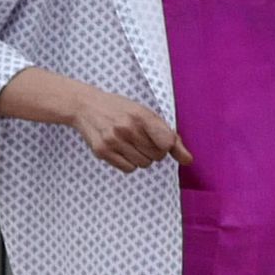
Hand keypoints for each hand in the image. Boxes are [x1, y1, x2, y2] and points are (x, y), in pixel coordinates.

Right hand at [59, 82, 188, 173]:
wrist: (86, 106)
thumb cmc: (121, 110)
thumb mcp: (146, 114)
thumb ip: (170, 136)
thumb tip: (188, 160)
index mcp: (141, 115)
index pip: (167, 143)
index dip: (166, 144)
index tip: (159, 139)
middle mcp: (127, 128)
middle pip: (157, 156)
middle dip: (154, 150)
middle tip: (141, 139)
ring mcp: (113, 141)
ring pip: (143, 164)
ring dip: (141, 157)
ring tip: (130, 144)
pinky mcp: (102, 151)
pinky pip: (128, 169)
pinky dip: (129, 163)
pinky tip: (121, 150)